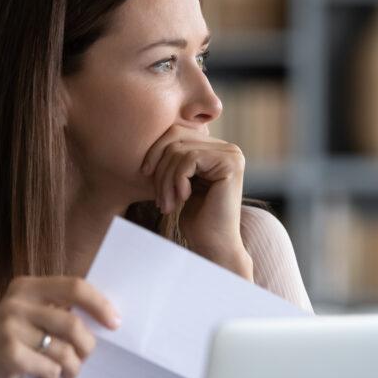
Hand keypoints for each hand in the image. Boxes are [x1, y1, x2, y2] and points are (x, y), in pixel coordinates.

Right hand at [0, 276, 120, 377]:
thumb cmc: (10, 346)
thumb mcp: (30, 318)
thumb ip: (58, 310)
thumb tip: (106, 316)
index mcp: (26, 286)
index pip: (75, 286)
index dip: (99, 304)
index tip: (115, 322)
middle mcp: (17, 301)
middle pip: (73, 321)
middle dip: (87, 345)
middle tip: (86, 357)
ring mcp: (9, 326)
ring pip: (64, 348)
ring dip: (72, 367)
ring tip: (67, 373)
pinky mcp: (7, 352)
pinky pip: (49, 367)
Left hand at [141, 125, 252, 278]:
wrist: (213, 245)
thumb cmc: (195, 218)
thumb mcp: (181, 181)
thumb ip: (175, 157)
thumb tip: (152, 134)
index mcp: (216, 148)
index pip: (176, 132)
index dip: (155, 151)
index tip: (144, 175)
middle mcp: (228, 147)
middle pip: (176, 137)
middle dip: (159, 166)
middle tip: (157, 196)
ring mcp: (232, 154)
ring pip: (180, 150)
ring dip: (166, 180)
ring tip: (166, 204)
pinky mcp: (231, 163)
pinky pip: (189, 160)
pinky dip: (177, 181)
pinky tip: (181, 199)